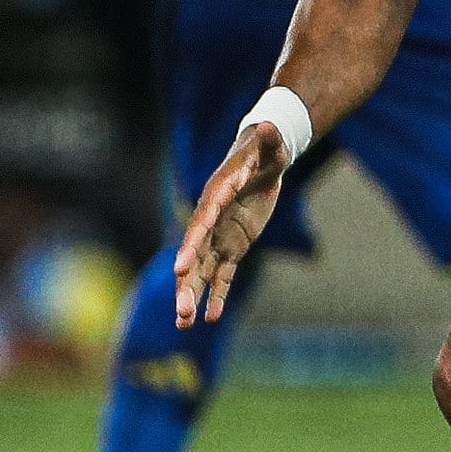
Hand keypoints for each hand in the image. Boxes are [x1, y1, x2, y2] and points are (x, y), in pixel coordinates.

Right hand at [175, 124, 289, 327]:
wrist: (262, 161)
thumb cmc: (264, 151)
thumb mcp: (270, 146)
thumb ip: (269, 140)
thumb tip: (269, 126)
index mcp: (216, 197)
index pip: (201, 225)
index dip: (190, 247)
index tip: (180, 268)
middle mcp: (212, 221)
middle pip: (194, 257)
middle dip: (187, 285)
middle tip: (181, 313)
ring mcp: (220, 237)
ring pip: (202, 272)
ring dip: (194, 296)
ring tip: (184, 325)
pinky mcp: (233, 247)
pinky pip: (224, 275)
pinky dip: (219, 294)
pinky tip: (211, 318)